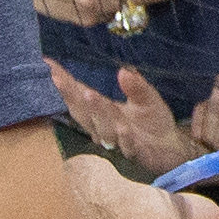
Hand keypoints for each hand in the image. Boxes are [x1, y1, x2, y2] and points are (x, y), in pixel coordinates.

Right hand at [50, 59, 207, 181]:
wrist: (170, 148)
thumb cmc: (152, 121)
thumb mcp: (147, 97)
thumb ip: (135, 85)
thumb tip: (123, 71)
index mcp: (103, 109)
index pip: (79, 94)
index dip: (64, 82)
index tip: (48, 65)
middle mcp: (103, 125)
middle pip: (82, 111)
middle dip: (70, 95)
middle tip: (59, 79)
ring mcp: (117, 141)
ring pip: (101, 127)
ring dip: (96, 111)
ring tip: (90, 94)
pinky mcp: (134, 153)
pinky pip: (127, 145)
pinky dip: (124, 136)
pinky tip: (124, 127)